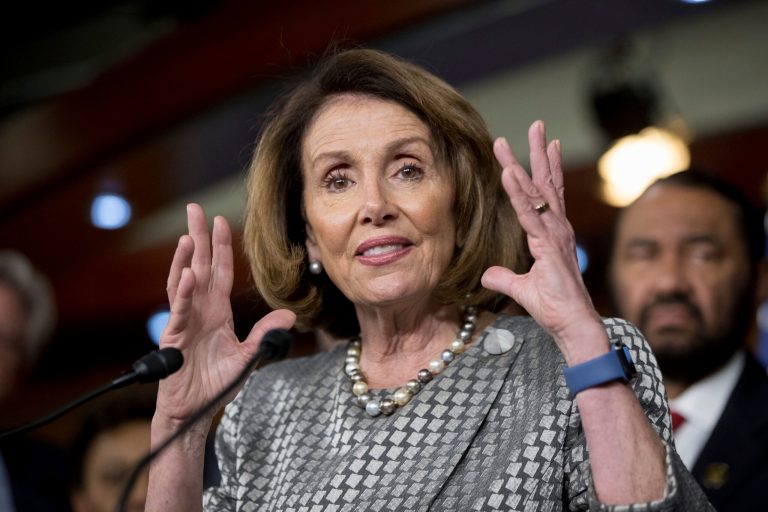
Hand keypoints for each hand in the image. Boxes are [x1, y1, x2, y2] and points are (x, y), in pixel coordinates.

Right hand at [155, 203, 294, 426]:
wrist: (195, 410)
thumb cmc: (216, 383)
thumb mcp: (248, 356)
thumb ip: (265, 333)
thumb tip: (290, 315)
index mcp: (216, 311)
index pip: (219, 271)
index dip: (221, 246)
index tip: (221, 220)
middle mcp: (200, 310)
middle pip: (198, 266)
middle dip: (197, 237)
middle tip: (193, 209)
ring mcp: (185, 322)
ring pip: (183, 283)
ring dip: (185, 258)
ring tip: (189, 235)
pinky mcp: (175, 337)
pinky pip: (180, 310)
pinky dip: (184, 292)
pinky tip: (189, 273)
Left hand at [481, 121, 600, 351]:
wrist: (573, 327)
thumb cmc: (555, 309)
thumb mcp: (522, 289)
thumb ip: (504, 278)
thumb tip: (488, 275)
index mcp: (553, 234)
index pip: (546, 194)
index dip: (542, 168)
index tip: (539, 144)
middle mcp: (557, 229)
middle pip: (547, 183)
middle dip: (539, 152)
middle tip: (536, 125)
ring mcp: (555, 236)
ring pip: (536, 192)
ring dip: (523, 163)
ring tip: (511, 140)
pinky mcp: (547, 247)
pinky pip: (530, 215)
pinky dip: (519, 193)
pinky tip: (509, 172)